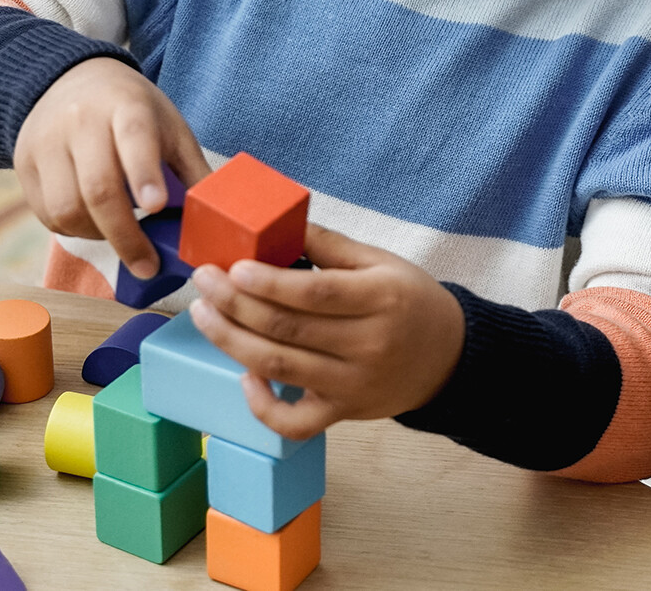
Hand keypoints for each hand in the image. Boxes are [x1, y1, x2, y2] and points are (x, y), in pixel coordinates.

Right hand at [13, 57, 210, 276]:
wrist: (73, 81)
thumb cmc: (135, 111)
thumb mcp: (171, 126)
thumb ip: (192, 170)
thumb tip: (220, 218)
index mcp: (127, 107)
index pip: (134, 139)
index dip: (144, 174)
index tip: (157, 207)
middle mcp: (81, 121)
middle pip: (98, 187)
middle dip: (125, 235)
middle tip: (147, 265)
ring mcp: (47, 142)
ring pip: (66, 207)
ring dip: (98, 235)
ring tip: (123, 239)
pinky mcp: (24, 163)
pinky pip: (46, 213)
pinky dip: (74, 230)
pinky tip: (96, 225)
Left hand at [189, 224, 465, 438]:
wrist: (448, 356)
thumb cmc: (410, 300)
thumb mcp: (382, 262)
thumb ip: (329, 246)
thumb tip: (276, 228)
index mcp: (381, 298)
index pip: (316, 293)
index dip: (270, 282)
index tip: (233, 267)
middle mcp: (368, 345)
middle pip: (288, 329)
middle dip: (235, 304)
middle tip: (203, 280)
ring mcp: (353, 385)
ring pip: (279, 368)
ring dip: (231, 341)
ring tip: (202, 314)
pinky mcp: (343, 414)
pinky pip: (293, 423)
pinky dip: (261, 405)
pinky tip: (244, 374)